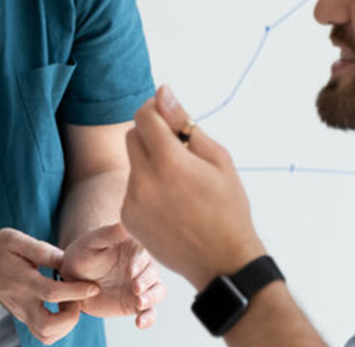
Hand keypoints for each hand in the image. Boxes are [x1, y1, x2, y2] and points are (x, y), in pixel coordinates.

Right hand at [0, 228, 100, 343]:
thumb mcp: (17, 240)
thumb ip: (42, 251)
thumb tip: (67, 260)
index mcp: (21, 281)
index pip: (51, 293)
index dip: (75, 292)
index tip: (93, 287)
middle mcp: (21, 302)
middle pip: (47, 327)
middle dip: (70, 317)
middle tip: (77, 299)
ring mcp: (21, 313)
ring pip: (46, 335)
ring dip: (66, 325)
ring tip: (70, 303)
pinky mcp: (24, 317)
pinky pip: (44, 334)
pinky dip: (59, 327)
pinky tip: (62, 308)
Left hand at [60, 222, 164, 328]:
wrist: (72, 278)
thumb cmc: (82, 254)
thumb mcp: (92, 242)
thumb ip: (108, 233)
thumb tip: (126, 223)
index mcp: (135, 247)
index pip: (146, 252)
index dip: (141, 262)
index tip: (130, 270)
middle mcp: (142, 266)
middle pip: (154, 273)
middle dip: (147, 281)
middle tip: (135, 288)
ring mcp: (141, 285)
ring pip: (158, 291)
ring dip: (152, 298)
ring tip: (139, 304)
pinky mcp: (136, 303)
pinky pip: (150, 312)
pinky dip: (149, 318)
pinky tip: (139, 322)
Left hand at [122, 86, 265, 288]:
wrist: (222, 262)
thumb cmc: (228, 207)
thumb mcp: (218, 159)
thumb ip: (185, 124)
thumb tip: (163, 92)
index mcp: (170, 162)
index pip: (144, 116)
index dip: (154, 108)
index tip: (166, 112)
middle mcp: (144, 180)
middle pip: (132, 136)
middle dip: (151, 134)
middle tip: (178, 149)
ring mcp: (132, 201)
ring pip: (133, 163)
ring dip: (150, 162)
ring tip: (179, 184)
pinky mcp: (127, 217)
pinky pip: (131, 188)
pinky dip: (147, 187)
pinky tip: (170, 204)